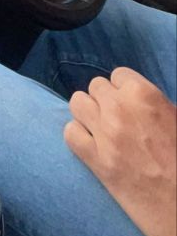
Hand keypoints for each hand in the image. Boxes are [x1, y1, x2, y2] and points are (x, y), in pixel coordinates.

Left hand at [65, 67, 176, 235]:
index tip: (128, 105)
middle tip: (114, 119)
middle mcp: (120, 108)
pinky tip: (90, 146)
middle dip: (104, 101)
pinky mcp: (95, 160)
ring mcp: (105, 133)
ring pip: (77, 103)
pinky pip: (70, 133)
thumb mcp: (173, 118)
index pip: (117, 75)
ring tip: (99, 128)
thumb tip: (131, 97)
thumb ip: (149, 103)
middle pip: (95, 87)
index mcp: (144, 94)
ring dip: (87, 114)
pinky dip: (77, 137)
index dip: (122, 91)